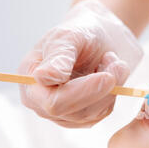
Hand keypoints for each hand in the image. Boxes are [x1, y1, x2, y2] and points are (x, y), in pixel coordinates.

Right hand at [18, 0, 142, 127]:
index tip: (107, 76)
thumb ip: (58, 56)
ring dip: (112, 87)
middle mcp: (42, 103)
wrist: (102, 35)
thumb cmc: (81, 31)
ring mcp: (63, 113)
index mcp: (30, 81)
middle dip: (101, 89)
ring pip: (93, 114)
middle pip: (75, 112)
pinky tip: (110, 72)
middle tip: (118, 63)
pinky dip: (114, 92)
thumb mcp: (69, 36)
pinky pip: (104, 112)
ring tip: (112, 60)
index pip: (53, 102)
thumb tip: (43, 77)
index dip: (82, 93)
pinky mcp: (84, 117)